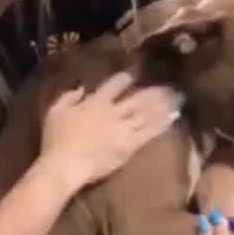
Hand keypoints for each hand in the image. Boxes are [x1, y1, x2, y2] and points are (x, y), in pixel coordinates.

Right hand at [40, 71, 180, 194]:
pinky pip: (149, 132)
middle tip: (171, 84)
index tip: (139, 69)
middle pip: (139, 98)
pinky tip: (173, 118)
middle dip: (155, 90)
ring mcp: (124, 129)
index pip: (116, 83)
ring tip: (178, 98)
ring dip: (164, 105)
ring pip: (148, 114)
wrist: (65, 165)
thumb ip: (69, 97)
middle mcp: (114, 112)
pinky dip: (162, 124)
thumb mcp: (56, 111)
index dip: (129, 75)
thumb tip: (80, 88)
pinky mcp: (129, 146)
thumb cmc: (56, 139)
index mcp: (96, 101)